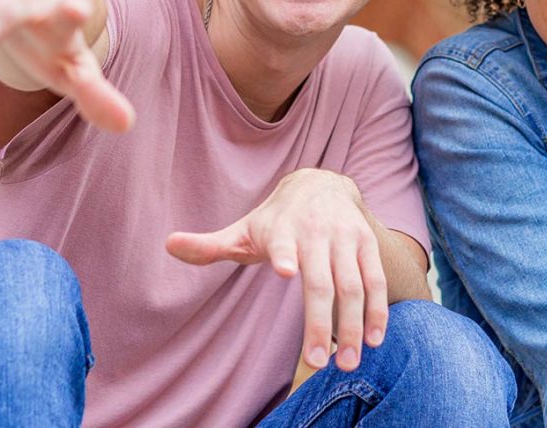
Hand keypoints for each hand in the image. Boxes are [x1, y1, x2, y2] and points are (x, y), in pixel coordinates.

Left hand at [164, 169, 388, 372]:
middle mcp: (318, 232)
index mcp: (283, 229)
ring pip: (354, 285)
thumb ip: (210, 245)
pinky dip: (378, 311)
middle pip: (321, 281)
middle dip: (320, 322)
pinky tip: (375, 341)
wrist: (322, 184)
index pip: (283, 242)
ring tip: (347, 362)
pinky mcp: (367, 245)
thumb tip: (168, 245)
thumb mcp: (243, 229)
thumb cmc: (276, 219)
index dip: (283, 255)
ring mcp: (346, 238)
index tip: (283, 271)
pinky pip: (376, 280)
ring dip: (355, 325)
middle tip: (316, 363)